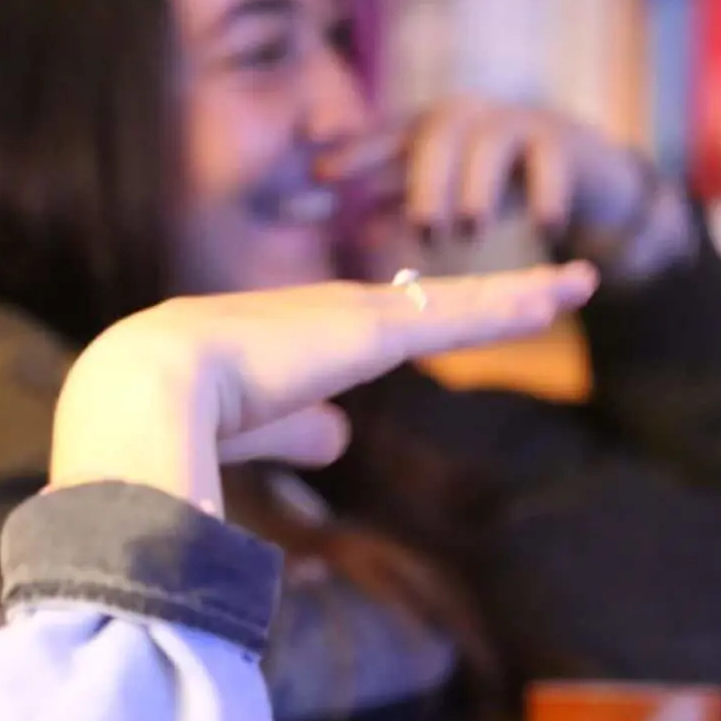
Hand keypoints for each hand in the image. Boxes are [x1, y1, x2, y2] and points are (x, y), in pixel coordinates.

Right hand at [50, 262, 598, 514]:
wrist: (145, 392)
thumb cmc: (172, 422)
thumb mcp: (249, 427)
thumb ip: (295, 427)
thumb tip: (340, 436)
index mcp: (292, 336)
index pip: (371, 327)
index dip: (415, 324)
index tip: (451, 321)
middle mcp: (327, 314)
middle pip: (428, 306)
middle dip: (488, 300)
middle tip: (549, 288)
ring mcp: (353, 318)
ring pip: (456, 306)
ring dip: (518, 297)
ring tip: (576, 284)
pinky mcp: (372, 332)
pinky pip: (461, 316)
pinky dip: (514, 305)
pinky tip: (560, 295)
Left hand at [317, 99, 690, 282]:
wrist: (576, 166)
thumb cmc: (495, 181)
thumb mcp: (446, 193)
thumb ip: (402, 205)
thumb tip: (357, 231)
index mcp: (430, 129)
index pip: (385, 136)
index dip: (354, 151)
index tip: (320, 174)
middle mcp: (467, 117)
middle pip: (435, 134)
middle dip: (423, 181)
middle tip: (423, 228)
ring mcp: (515, 123)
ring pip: (489, 144)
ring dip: (477, 190)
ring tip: (471, 232)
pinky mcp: (560, 140)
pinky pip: (549, 161)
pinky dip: (545, 195)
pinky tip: (543, 229)